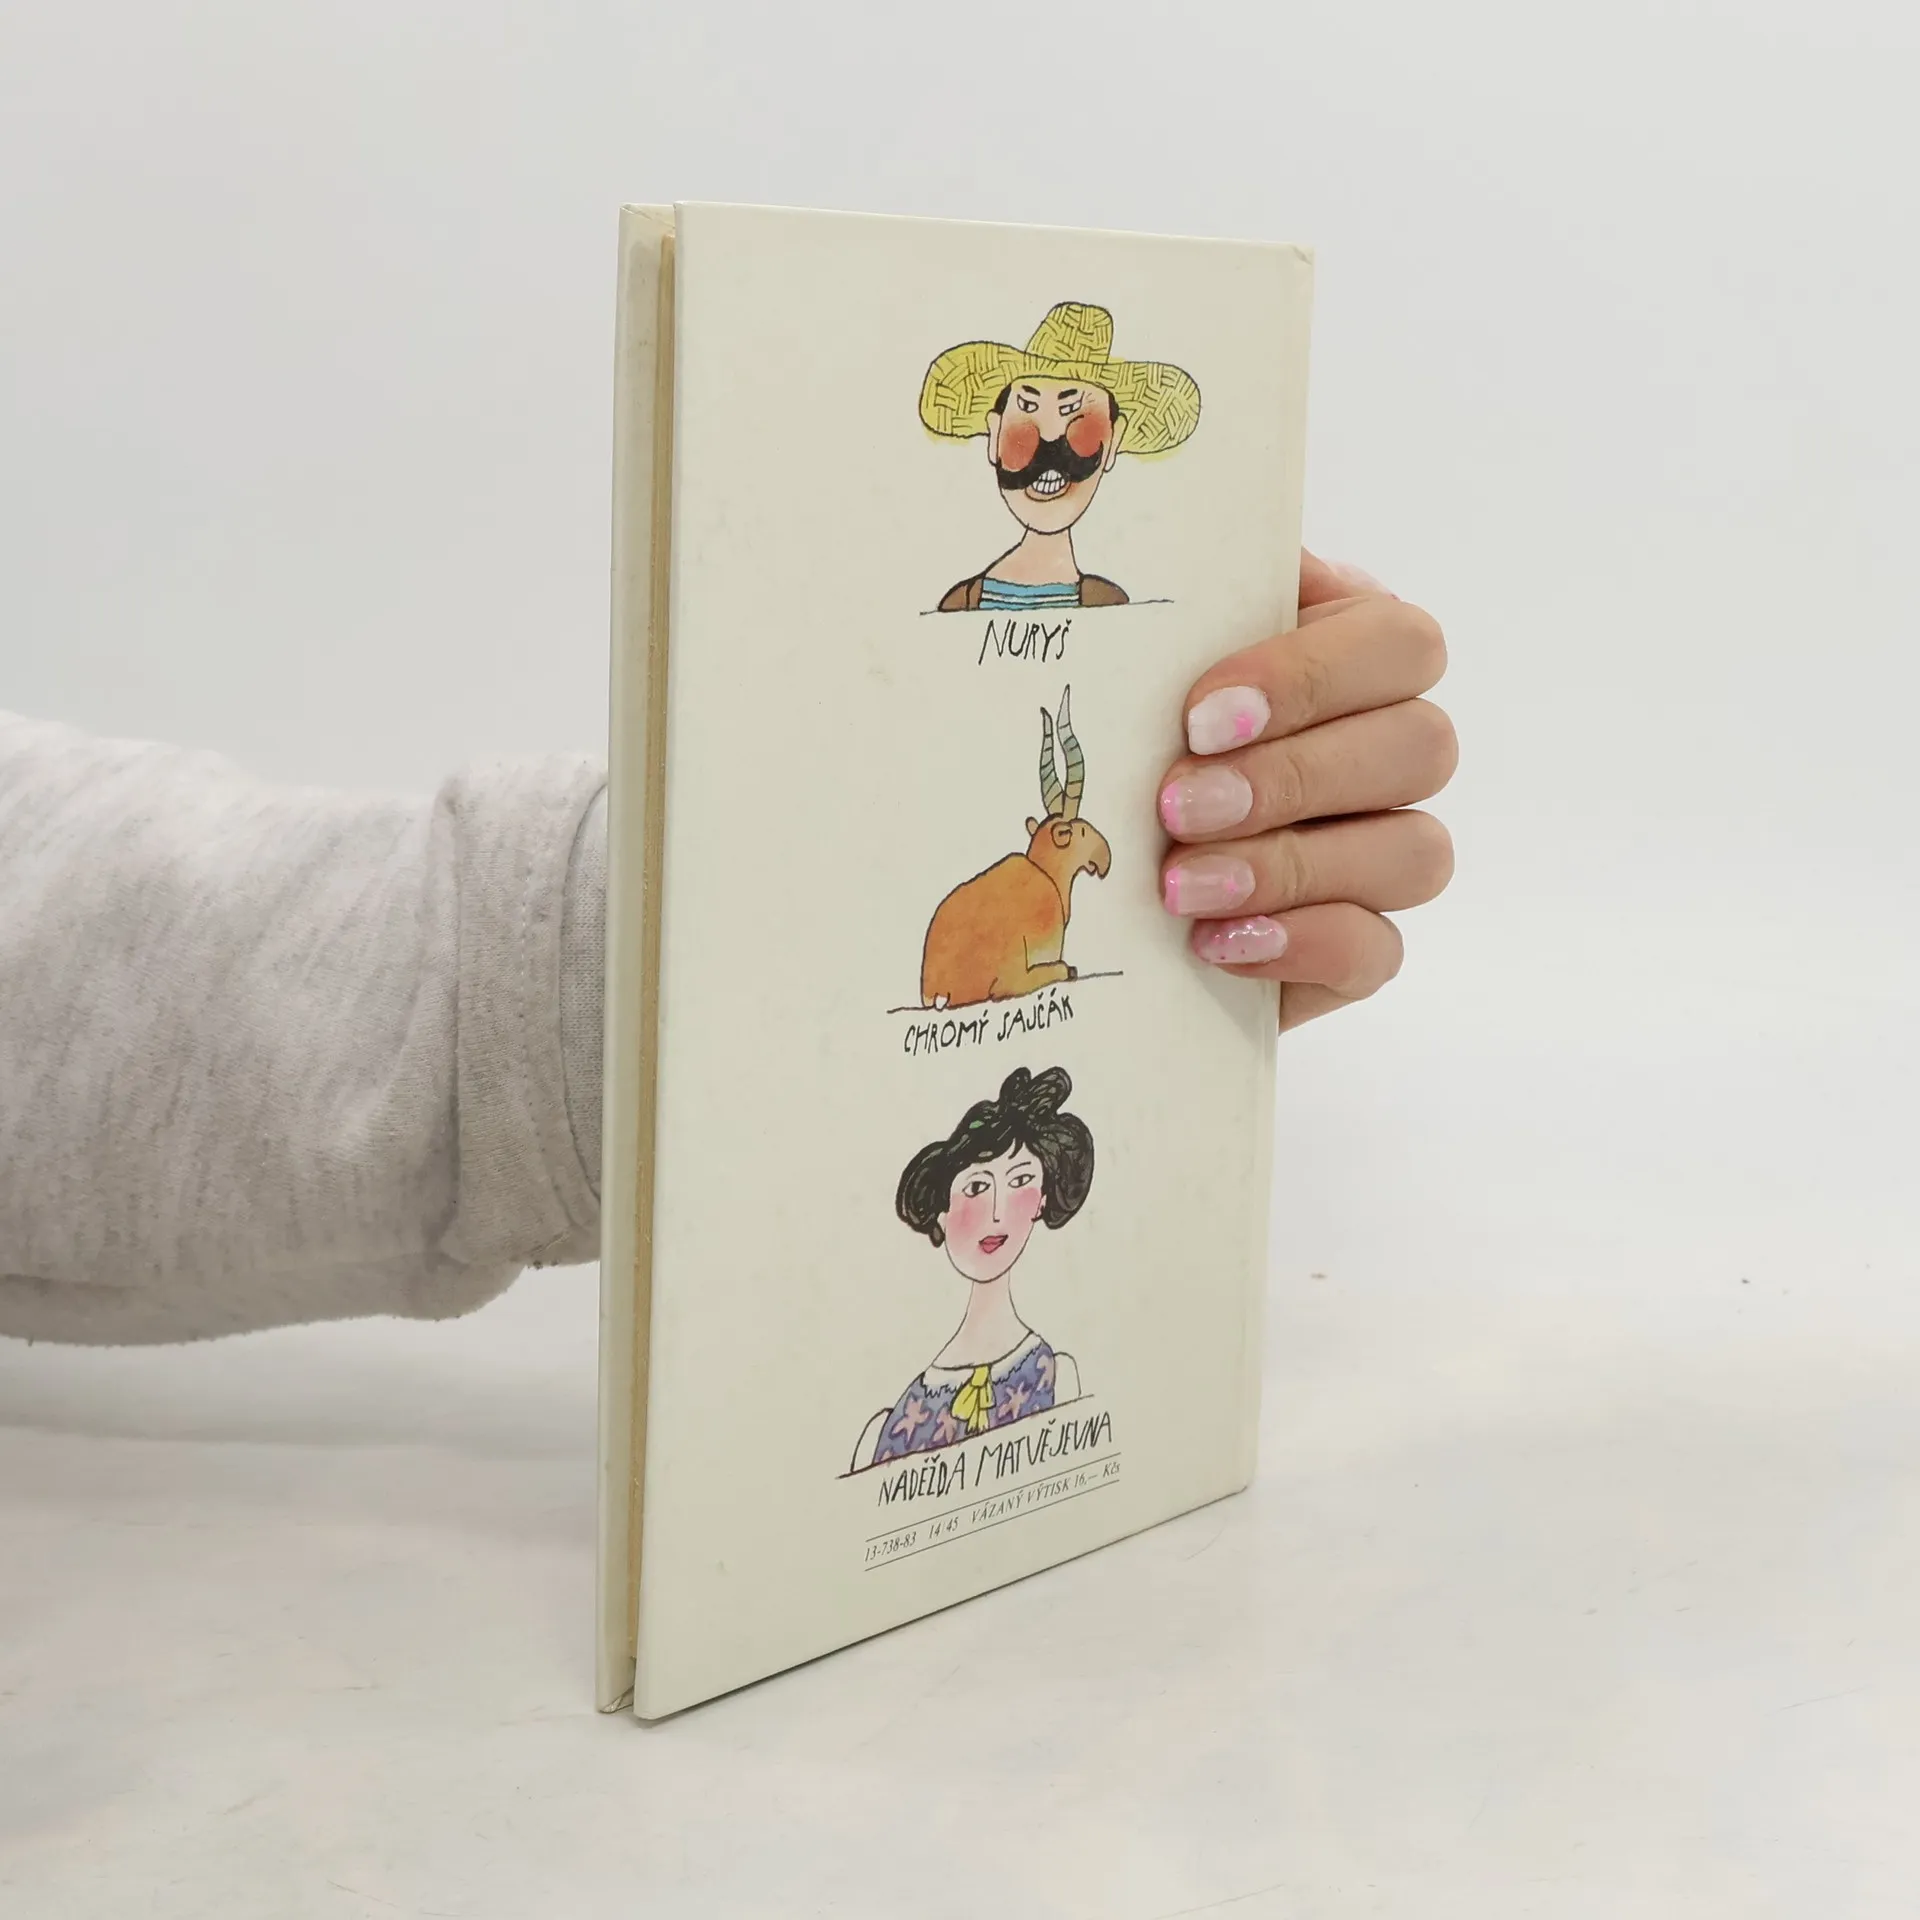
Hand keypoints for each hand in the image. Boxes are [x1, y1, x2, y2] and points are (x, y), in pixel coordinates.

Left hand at [1157, 553, 1455, 1030]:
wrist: (1097, 873)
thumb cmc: (1130, 734)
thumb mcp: (1142, 659)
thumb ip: (1185, 605)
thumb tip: (1173, 557)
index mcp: (1355, 654)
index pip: (1399, 644)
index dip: (1312, 677)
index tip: (1201, 716)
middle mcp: (1392, 748)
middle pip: (1422, 747)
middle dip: (1294, 777)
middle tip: (1179, 804)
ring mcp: (1387, 852)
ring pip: (1416, 853)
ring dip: (1292, 867)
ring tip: (1181, 885)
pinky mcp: (1360, 949)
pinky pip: (1378, 951)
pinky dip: (1300, 944)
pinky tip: (1216, 941)